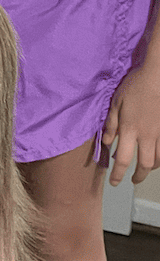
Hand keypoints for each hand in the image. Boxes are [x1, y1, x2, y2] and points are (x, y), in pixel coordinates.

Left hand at [102, 61, 159, 185]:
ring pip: (158, 159)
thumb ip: (111, 125)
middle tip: (132, 180)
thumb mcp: (115, 104)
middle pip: (144, 164)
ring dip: (150, 167)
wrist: (158, 78)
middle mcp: (146, 135)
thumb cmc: (134, 88)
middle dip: (137, 176)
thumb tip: (107, 143)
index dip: (117, 174)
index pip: (123, 160)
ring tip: (144, 169)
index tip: (114, 182)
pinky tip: (157, 156)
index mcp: (130, 130)